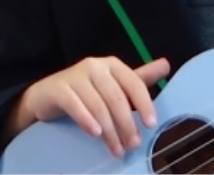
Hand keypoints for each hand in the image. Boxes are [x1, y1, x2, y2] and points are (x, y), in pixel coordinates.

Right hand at [13, 57, 170, 156]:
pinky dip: (87, 120)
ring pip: (98, 105)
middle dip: (127, 124)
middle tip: (133, 145)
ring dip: (109, 130)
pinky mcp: (59, 88)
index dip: (144, 104)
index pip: (134, 83)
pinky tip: (95, 134)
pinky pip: (76, 105)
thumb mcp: (114, 85)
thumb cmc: (86, 91)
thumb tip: (166, 65)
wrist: (47, 95)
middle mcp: (95, 66)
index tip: (151, 124)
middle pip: (116, 97)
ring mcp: (75, 76)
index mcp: (113, 65)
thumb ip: (139, 79)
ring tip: (116, 148)